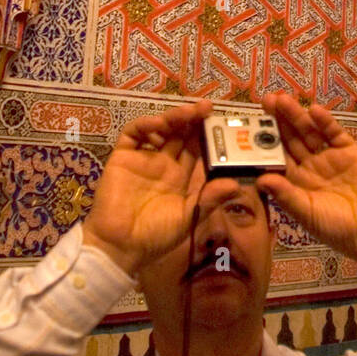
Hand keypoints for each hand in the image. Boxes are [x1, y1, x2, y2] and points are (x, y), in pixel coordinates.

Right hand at [82, 100, 236, 275]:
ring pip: (161, 128)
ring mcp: (144, 158)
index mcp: (181, 176)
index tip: (222, 123)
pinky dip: (145, 124)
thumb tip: (236, 184)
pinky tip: (159, 123)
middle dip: (193, 119)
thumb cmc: (155, 235)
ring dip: (174, 117)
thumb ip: (209, 199)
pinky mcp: (123, 156)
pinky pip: (133, 134)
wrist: (120, 247)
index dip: (208, 135)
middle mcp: (164, 163)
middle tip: (207, 108)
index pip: (198, 148)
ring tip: (188, 112)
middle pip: (181, 133)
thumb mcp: (188, 217)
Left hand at [257, 93, 356, 267]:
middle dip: (278, 120)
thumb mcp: (307, 213)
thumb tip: (260, 180)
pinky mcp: (349, 151)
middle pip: (291, 139)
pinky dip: (325, 122)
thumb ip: (285, 195)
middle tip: (266, 101)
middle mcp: (310, 166)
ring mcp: (330, 156)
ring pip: (309, 132)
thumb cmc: (336, 228)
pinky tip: (315, 110)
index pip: (276, 157)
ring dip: (297, 115)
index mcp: (296, 182)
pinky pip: (334, 133)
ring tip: (283, 100)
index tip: (251, 126)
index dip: (264, 141)